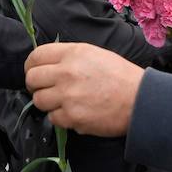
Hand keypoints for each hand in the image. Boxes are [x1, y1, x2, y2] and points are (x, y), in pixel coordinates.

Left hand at [25, 42, 142, 136]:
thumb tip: (49, 66)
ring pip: (39, 101)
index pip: (36, 56)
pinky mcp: (72, 117)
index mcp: (73, 53)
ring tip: (62, 102)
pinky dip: (61, 117)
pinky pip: (53, 118)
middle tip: (45, 89)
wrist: (139, 100)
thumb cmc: (121, 76)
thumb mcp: (94, 54)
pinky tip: (74, 112)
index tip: (34, 72)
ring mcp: (68, 96)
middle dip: (35, 85)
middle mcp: (67, 73)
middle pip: (32, 79)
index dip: (31, 65)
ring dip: (48, 102)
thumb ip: (69, 57)